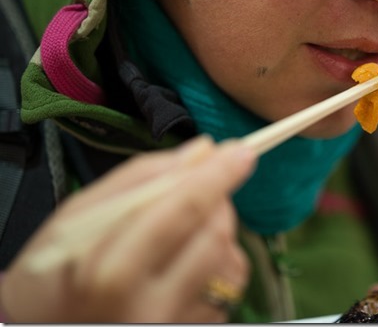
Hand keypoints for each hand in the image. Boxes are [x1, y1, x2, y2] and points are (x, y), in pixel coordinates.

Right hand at [0, 136, 256, 322]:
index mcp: (112, 272)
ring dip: (219, 231)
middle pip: (216, 235)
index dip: (218, 175)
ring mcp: (174, 325)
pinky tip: (185, 263)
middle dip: (218, 199)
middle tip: (201, 187)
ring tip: (183, 231)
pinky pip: (227, 289)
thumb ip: (142, 178)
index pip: (183, 210)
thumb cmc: (53, 274)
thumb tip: (202, 151)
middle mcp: (150, 308)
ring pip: (230, 262)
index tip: (242, 151)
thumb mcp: (78, 216)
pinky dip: (217, 263)